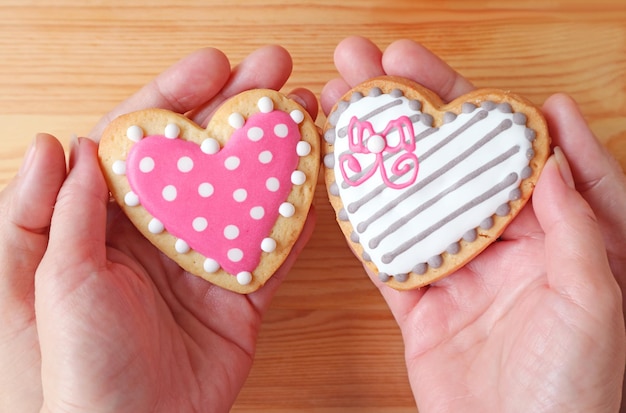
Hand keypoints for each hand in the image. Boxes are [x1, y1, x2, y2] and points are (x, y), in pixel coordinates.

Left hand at [0, 46, 316, 412]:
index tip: (212, 67)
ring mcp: (206, 262)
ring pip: (245, 195)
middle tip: (275, 73)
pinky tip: (316, 184)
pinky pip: (273, 250)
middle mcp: (162, 234)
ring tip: (306, 115)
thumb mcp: (59, 281)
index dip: (177, 99)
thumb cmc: (81, 367)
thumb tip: (73, 146)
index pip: (144, 143)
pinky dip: (295, 220)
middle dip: (238, 110)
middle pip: (204, 157)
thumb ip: (68, 212)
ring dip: (275, 154)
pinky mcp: (240, 295)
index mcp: (109, 223)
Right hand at [322, 36, 625, 411]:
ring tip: (346, 106)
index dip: (483, 109)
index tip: (450, 75)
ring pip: (412, 199)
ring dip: (379, 153)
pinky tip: (338, 178)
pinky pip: (386, 254)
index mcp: (555, 236)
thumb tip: (550, 152)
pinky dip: (361, 220)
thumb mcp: (595, 301)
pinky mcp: (419, 303)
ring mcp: (455, 271)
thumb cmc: (576, 389)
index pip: (515, 154)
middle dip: (416, 111)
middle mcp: (502, 244)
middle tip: (377, 66)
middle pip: (453, 164)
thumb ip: (573, 224)